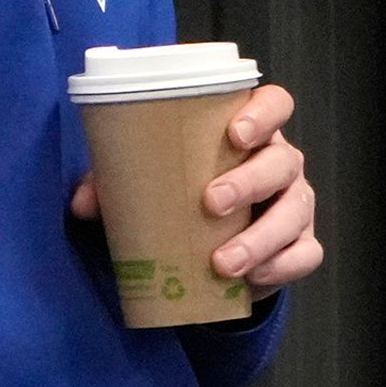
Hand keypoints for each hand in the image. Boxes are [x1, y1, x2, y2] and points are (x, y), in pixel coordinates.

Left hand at [68, 82, 323, 290]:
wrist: (215, 243)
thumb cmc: (186, 190)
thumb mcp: (151, 177)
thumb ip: (117, 181)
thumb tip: (80, 203)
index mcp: (252, 131)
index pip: (276, 105)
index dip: (263, 114)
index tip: (234, 133)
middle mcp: (282, 163)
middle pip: (282, 162)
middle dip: (249, 182)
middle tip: (210, 204)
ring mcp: (297, 204)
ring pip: (294, 213)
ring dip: (260, 238)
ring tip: (223, 263)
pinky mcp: (302, 245)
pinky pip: (305, 256)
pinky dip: (280, 269)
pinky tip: (251, 281)